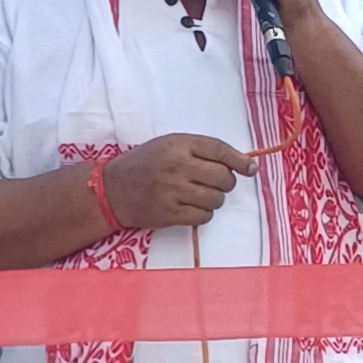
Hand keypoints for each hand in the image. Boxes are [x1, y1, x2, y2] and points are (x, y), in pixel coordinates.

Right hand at [98, 135, 252, 232]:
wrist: (113, 189)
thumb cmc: (145, 163)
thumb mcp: (170, 145)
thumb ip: (201, 150)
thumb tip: (243, 164)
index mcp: (178, 145)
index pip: (219, 150)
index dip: (239, 161)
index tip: (250, 169)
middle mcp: (176, 166)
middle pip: (222, 178)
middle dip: (226, 183)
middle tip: (216, 183)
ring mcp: (173, 192)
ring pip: (216, 199)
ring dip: (214, 199)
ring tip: (199, 194)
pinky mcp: (170, 214)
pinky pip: (204, 217)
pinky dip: (203, 213)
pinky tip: (191, 207)